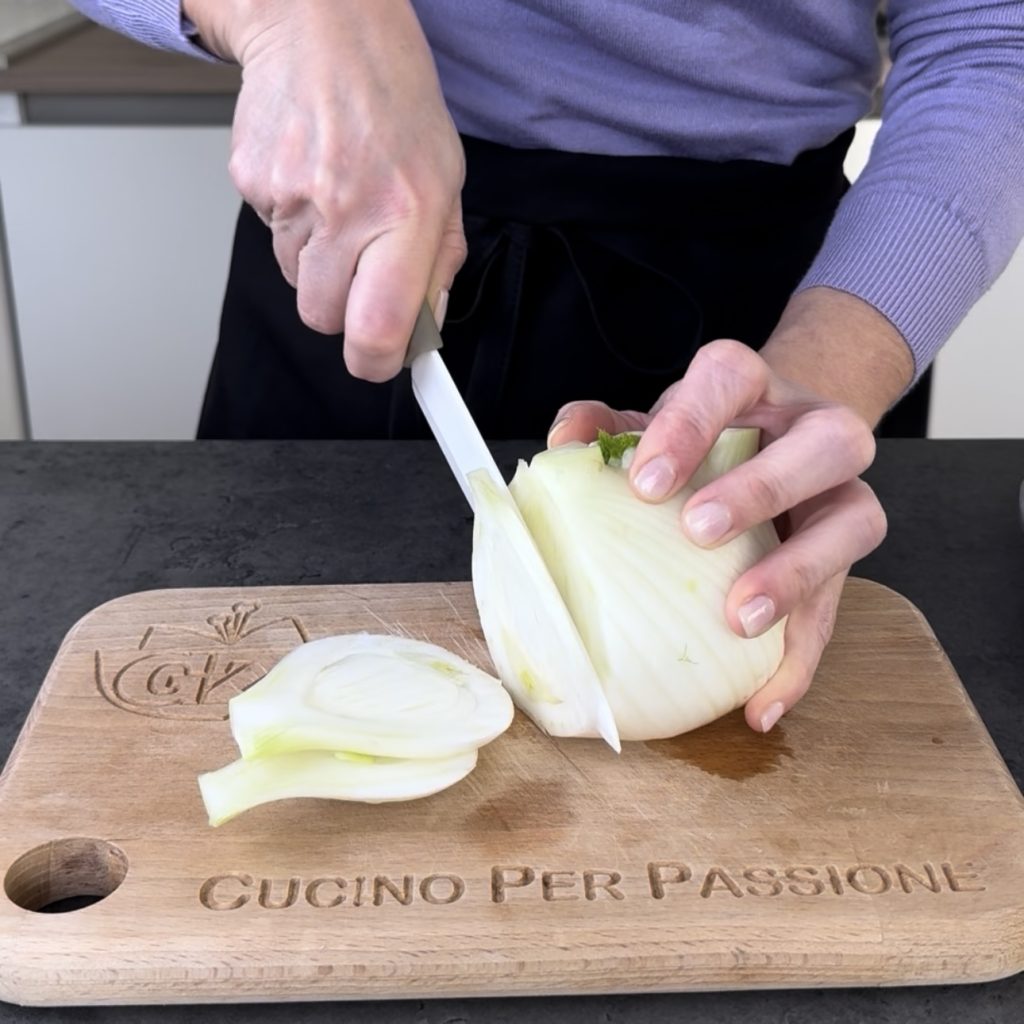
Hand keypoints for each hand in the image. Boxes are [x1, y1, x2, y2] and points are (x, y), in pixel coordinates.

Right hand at [184, 0, 466, 380]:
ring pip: (296, 281)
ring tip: (339, 202)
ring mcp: (290, 196)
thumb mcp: (446, 180)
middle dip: (343, 310)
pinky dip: (293, 226)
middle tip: (363, 265)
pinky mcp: (251, 184)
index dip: (378, 361)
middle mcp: (347, 208)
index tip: (384, 361)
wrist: (321, 23)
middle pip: (324, 318)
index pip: (379, 328)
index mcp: (408, 212)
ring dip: (319, 263)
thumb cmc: (394, 98)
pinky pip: (272, 240)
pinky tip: (312, 180)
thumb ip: (439, 263)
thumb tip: (424, 328)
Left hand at [547, 334, 889, 733]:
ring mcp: (843, 493)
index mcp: (753, 387)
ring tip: (740, 621)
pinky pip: (835, 610)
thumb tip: (563, 447)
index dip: (691, 424)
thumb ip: (607, 429)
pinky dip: (798, 660)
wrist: (772, 437)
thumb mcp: (652, 424)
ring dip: (797, 574)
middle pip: (824, 443)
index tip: (645, 480)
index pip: (730, 379)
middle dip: (762, 488)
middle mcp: (815, 432)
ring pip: (855, 522)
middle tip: (699, 531)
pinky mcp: (845, 557)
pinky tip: (760, 703)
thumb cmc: (701, 438)